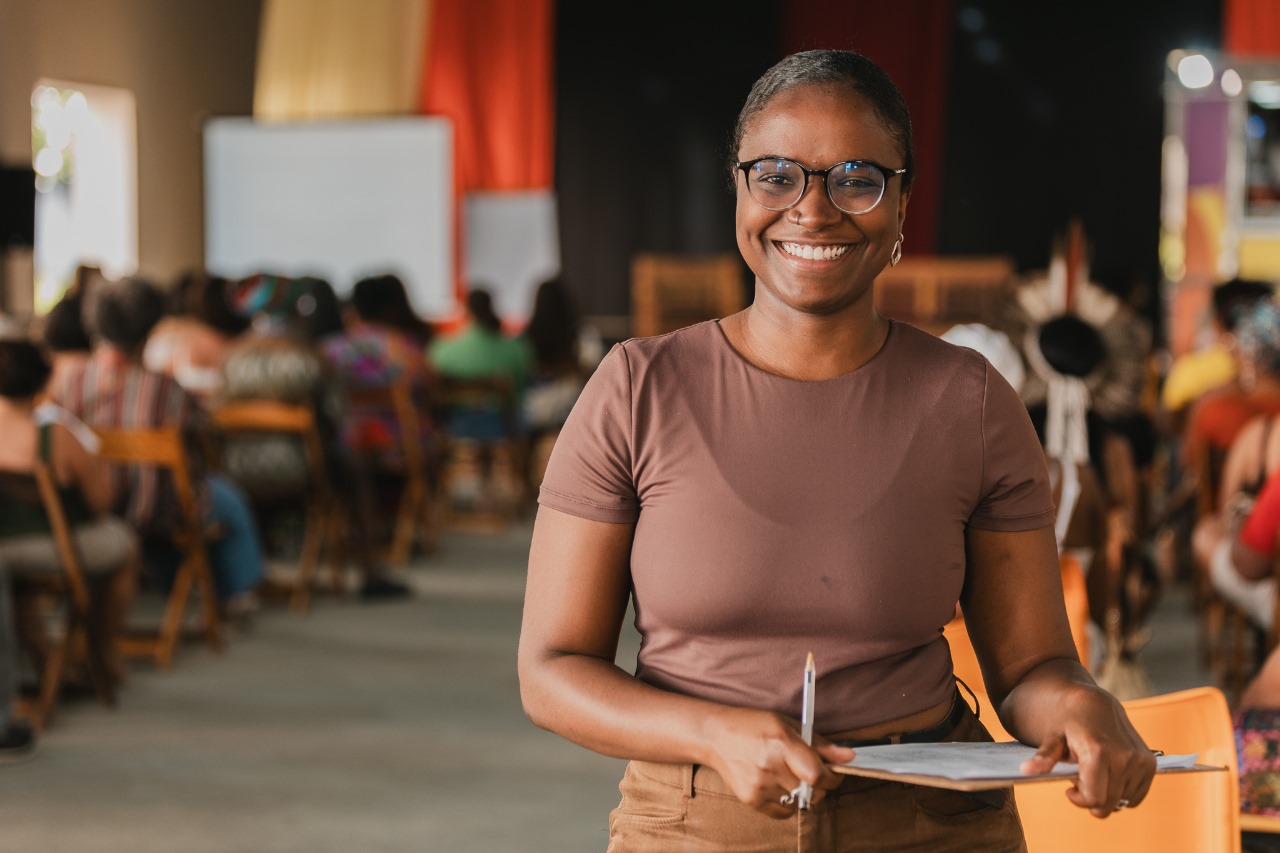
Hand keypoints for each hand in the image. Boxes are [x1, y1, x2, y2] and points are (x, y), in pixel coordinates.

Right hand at [703, 706, 854, 817]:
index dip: (832, 778)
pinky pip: (784, 812)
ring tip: (787, 775)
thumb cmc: (754, 726)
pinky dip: (787, 803)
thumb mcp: (788, 725)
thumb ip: (820, 744)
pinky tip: (776, 785)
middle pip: (812, 792)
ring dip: (801, 793)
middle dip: (819, 786)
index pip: (817, 774)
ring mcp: (759, 785)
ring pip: (800, 803)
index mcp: (781, 743)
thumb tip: (849, 756)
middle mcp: (770, 766)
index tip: (834, 774)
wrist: (716, 736)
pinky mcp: (751, 800)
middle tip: (810, 773)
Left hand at [1019, 685, 1156, 817]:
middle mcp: (1124, 757)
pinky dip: (1121, 791)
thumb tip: (1025, 771)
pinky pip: (1136, 796)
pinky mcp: (1150, 763)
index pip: (1094, 800)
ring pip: (1122, 802)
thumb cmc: (1068, 721)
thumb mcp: (1052, 737)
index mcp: (1099, 752)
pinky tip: (1108, 773)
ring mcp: (1140, 761)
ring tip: (1094, 770)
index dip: (1079, 799)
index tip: (1070, 787)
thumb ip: (1044, 757)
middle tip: (1080, 776)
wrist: (1094, 703)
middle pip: (1108, 804)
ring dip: (1106, 793)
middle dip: (1091, 796)